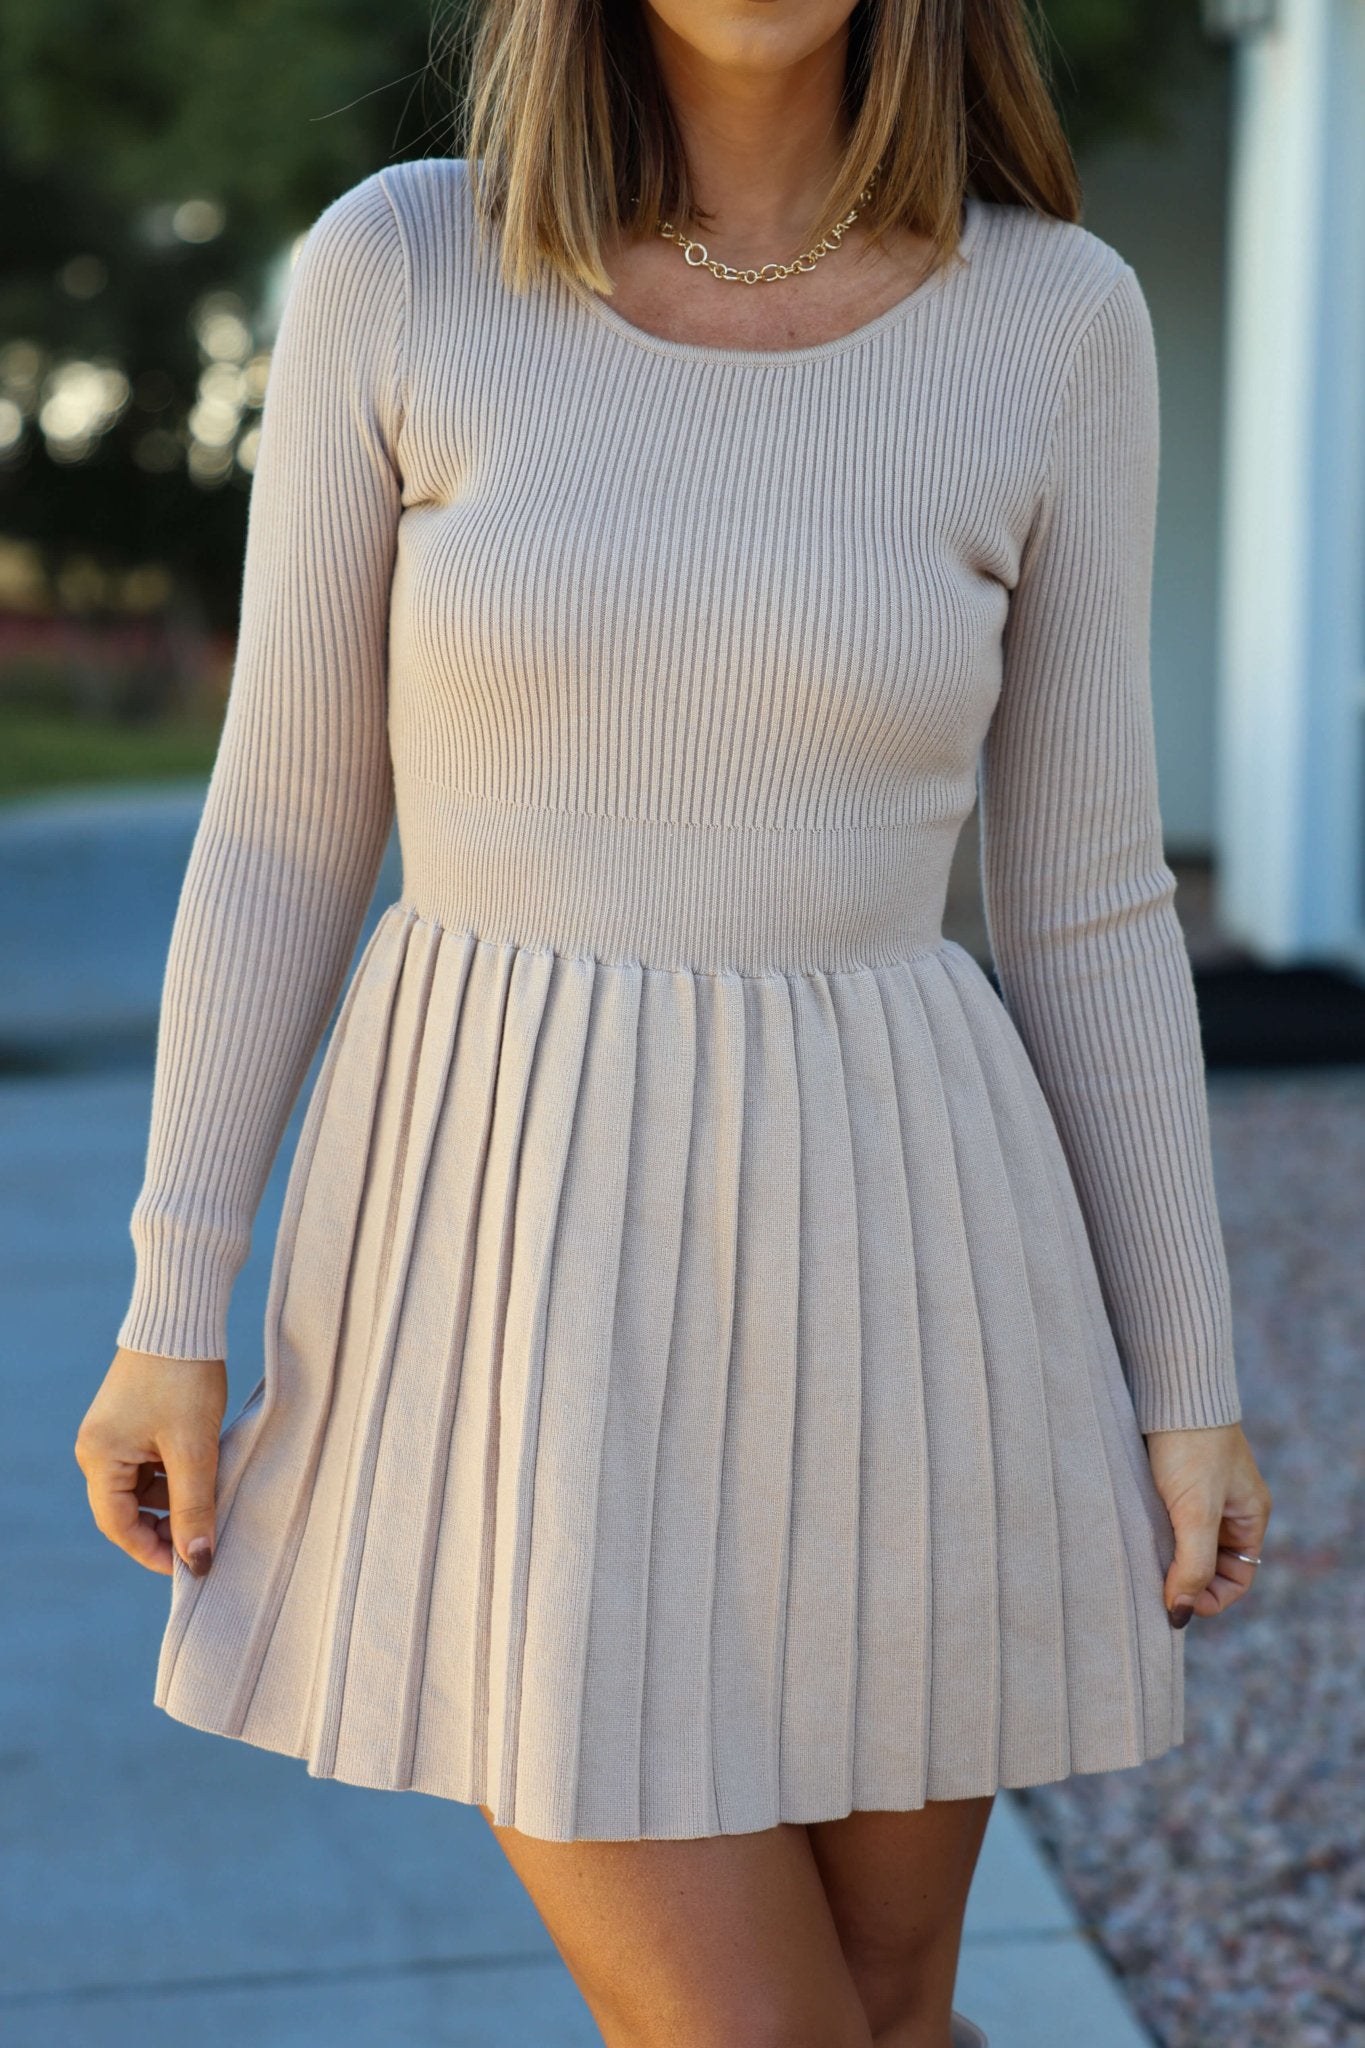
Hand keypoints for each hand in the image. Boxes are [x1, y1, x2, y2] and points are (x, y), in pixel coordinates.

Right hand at [75, 1347, 227, 1577]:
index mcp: (99, 1457)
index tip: (191, 1567)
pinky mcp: (130, 1420)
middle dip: (163, 1528)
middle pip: (126, 1509)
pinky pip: (147, 1463)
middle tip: (203, 1541)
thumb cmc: (185, 1379)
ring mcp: (111, 1433)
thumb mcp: (194, 1448)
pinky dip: (172, 1476)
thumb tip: (198, 1562)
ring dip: (171, 1501)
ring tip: (210, 1504)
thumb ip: (194, 1506)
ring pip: (140, 1487)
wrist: (182, 1318)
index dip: (153, 1552)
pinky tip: (202, 1475)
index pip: (119, 1526)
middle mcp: (96, 1447)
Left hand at [1143, 1420, 1270, 1627]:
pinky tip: (1131, 1535)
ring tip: (1139, 1560)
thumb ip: (1193, 1564)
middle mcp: (1227, 1509)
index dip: (1208, 1598)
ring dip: (1164, 1557)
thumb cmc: (1191, 1447)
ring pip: (1182, 1544)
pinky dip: (1150, 1533)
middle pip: (1208, 1566)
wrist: (1168, 1388)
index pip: (1236, 1580)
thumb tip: (1179, 1613)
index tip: (1175, 1600)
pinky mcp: (1169, 1481)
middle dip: (1183, 1580)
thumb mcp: (1195, 1511)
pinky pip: (1164, 1521)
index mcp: (1248, 1517)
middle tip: (1151, 1585)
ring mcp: (1198, 1495)